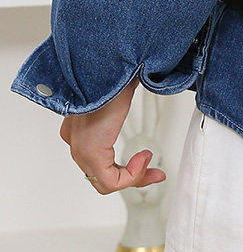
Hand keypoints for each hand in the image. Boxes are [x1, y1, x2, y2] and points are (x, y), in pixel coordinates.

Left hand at [59, 78, 166, 194]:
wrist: (107, 69)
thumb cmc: (111, 75)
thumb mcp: (118, 93)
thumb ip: (122, 100)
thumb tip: (138, 86)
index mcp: (78, 130)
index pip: (98, 164)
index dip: (126, 168)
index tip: (149, 159)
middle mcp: (75, 142)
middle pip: (102, 177)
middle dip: (134, 177)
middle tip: (156, 174)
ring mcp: (80, 149)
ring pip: (106, 182)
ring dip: (134, 176)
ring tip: (149, 159)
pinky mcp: (90, 152)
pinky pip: (111, 180)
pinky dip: (132, 175)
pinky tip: (143, 158)